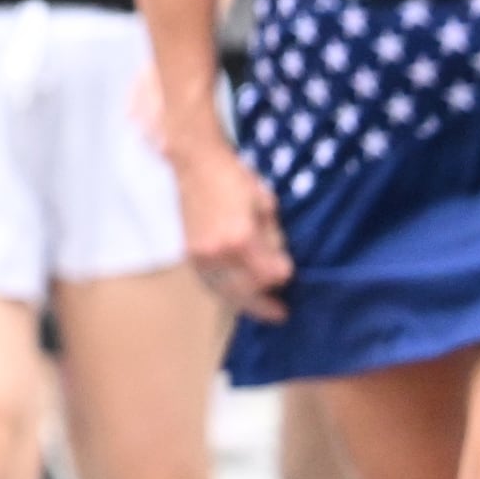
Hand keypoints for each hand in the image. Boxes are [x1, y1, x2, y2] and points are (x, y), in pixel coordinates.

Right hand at [172, 137, 292, 321]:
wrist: (195, 165)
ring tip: (262, 310)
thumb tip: (279, 262)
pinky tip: (238, 296)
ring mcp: (200, 257)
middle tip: (282, 313)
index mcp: (241, 237)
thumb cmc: (234, 178)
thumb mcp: (266, 204)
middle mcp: (218, 253)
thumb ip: (273, 237)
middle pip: (246, 292)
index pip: (269, 273)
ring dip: (246, 304)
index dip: (283, 276)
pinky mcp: (190, 255)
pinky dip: (225, 294)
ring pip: (226, 294)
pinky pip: (210, 285)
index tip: (289, 273)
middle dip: (266, 304)